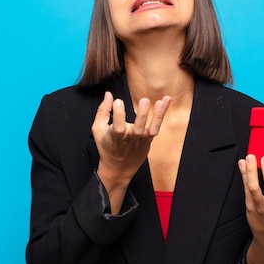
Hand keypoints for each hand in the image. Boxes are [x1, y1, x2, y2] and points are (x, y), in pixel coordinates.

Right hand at [92, 91, 170, 212]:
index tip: (117, 101)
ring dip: (157, 116)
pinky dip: (161, 114)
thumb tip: (108, 95)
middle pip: (138, 128)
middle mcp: (130, 139)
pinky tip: (166, 100)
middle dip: (142, 114)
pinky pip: (157, 126)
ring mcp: (141, 140)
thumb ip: (102, 111)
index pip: (118, 127)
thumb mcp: (98, 130)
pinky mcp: (149, 139)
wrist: (119, 168)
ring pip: (152, 129)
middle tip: (144, 100)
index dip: (118, 114)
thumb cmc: (107, 147)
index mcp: (115, 137)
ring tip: (160, 103)